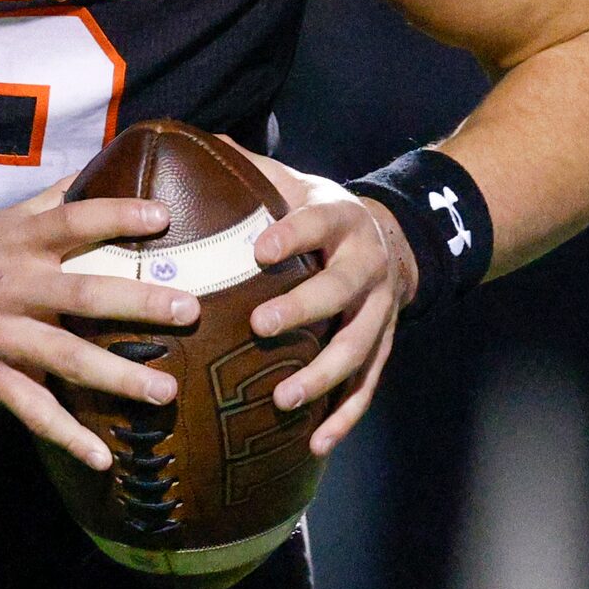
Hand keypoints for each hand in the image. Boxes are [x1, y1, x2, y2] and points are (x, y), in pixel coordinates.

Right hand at [0, 184, 201, 470]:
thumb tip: (95, 170)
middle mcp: (14, 288)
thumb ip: (46, 204)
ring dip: (119, 377)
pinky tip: (104, 458)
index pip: (73, 221)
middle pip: (84, 294)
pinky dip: (68, 437)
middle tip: (189, 310)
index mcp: (17, 243)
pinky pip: (35, 412)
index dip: (117, 215)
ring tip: (166, 391)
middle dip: (139, 303)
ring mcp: (3, 337)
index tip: (164, 217)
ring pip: (68, 359)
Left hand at [226, 143, 419, 456]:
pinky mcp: (383, 347)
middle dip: (303, 309)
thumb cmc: (321, 217)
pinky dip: (345, 416)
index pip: (318, 222)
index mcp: (342, 220)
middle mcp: (368, 265)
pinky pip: (368, 386)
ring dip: (323, 374)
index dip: (293, 234)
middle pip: (341, 289)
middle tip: (260, 326)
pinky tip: (317, 444)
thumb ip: (252, 171)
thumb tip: (194, 144)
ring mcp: (380, 311)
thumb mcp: (296, 183)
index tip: (260, 250)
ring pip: (358, 345)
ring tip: (283, 399)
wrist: (394, 239)